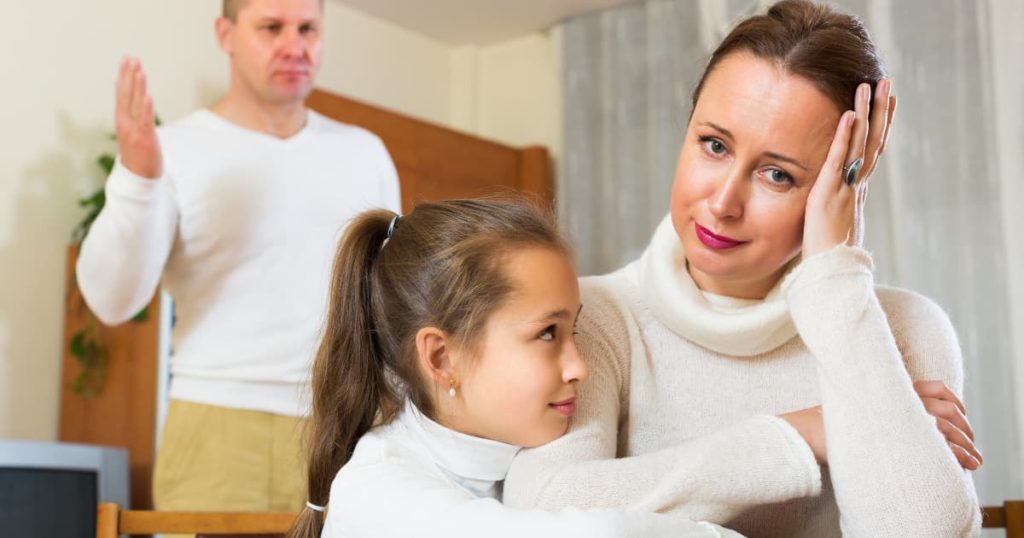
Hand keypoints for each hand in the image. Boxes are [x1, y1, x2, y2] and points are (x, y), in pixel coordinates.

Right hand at [115, 57, 162, 178]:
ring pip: (135, 104)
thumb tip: (140, 101)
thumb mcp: (133, 132)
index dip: (124, 75)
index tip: (127, 60)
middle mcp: (125, 122)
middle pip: (126, 94)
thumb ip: (134, 117)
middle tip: (132, 58)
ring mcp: (134, 131)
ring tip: (139, 70)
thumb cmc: (138, 155)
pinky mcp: (145, 139)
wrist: (137, 179)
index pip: (122, 93)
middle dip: (129, 75)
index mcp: (122, 119)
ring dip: (138, 86)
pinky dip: (146, 108)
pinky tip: (148, 95)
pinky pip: (145, 121)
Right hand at [780, 382, 982, 469]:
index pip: (936, 387)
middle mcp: (901, 400)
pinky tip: (961, 464)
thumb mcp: (857, 404)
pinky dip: (956, 454)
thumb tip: (889, 413)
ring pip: (948, 426)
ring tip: (974, 461)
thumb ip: (877, 404)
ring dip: (966, 444)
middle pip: (947, 408)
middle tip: (971, 443)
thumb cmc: (832, 423)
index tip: (961, 413)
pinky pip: (940, 444)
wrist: (815, 432)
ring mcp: (902, 418)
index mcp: (894, 389)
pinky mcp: (901, 438)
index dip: (954, 400)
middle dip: (966, 427)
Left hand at [802, 80, 895, 256]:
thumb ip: (837, 209)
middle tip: (886, 82)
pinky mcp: (829, 195)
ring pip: (860, 145)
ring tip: (868, 86)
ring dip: (865, 113)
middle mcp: (857, 186)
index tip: (887, 101)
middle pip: (874, 141)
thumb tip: (835, 204)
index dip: (881, 125)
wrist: (831, 276)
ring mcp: (846, 189)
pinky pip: (839, 160)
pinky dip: (845, 137)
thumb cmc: (830, 256)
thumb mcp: (836, 225)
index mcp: (858, 191)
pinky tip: (849, 115)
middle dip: (880, 110)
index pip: (872, 151)